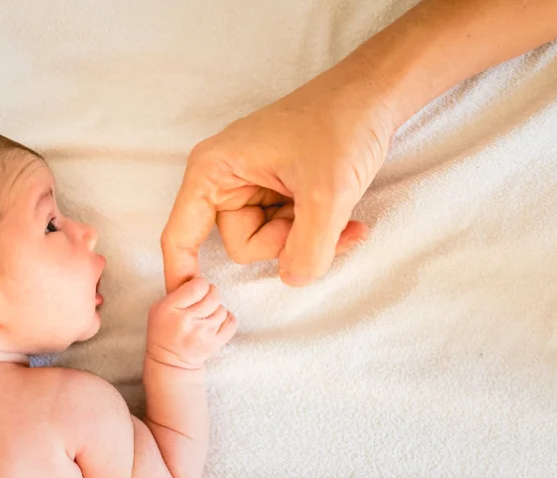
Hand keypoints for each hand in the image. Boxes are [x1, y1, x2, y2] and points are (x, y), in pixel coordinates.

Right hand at [146, 278, 236, 368]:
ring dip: (216, 309)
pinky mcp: (214, 344)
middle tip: (206, 299)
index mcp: (170, 309)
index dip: (201, 284)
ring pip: (221, 309)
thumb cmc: (164, 331)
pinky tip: (217, 321)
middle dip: (212, 293)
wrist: (169, 362)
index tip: (197, 289)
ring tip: (207, 315)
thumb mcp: (159, 308)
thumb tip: (200, 277)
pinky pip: (231, 322)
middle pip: (213, 296)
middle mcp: (186, 321)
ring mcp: (202, 334)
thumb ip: (177, 292)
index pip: (197, 286)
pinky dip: (227, 319)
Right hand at [161, 52, 396, 291]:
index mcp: (214, 170)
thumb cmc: (342, 124)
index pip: (181, 234)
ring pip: (271, 242)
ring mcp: (255, 185)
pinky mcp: (280, 190)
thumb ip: (308, 249)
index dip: (180, 272)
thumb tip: (294, 278)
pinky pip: (291, 231)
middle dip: (285, 243)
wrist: (376, 94)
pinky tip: (350, 222)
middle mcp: (227, 179)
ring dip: (309, 238)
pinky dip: (319, 232)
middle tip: (319, 216)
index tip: (185, 305)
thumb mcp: (327, 193)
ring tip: (342, 212)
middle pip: (242, 245)